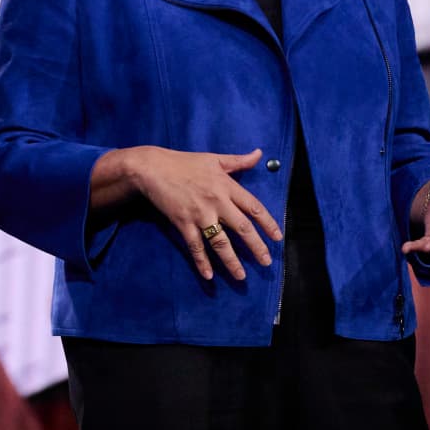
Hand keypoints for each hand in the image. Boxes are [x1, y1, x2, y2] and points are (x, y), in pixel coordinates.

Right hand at [122, 147, 281, 280]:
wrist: (152, 168)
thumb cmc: (184, 162)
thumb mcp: (214, 158)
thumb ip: (239, 161)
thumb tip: (260, 153)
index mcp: (226, 186)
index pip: (253, 207)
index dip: (268, 223)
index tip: (277, 237)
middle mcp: (217, 202)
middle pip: (242, 228)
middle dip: (256, 247)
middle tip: (266, 262)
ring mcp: (200, 215)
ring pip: (220, 242)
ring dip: (231, 261)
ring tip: (241, 276)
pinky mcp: (183, 223)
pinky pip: (195, 246)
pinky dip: (201, 262)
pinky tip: (208, 276)